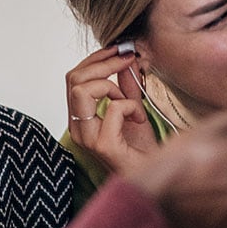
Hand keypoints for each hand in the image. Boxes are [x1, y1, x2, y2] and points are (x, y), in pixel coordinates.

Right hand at [65, 46, 157, 174]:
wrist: (153, 176)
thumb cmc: (141, 150)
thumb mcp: (133, 109)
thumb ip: (127, 86)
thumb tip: (127, 58)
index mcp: (79, 118)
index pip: (74, 78)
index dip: (96, 59)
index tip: (120, 51)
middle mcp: (78, 127)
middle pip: (73, 79)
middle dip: (103, 63)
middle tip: (128, 62)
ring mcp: (87, 137)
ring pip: (82, 90)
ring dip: (112, 86)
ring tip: (131, 102)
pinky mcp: (102, 145)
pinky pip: (112, 108)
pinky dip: (130, 106)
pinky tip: (140, 119)